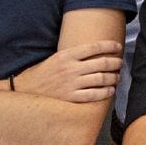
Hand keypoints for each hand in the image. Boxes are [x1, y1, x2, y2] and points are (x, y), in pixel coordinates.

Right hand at [10, 33, 125, 108]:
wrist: (25, 91)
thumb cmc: (41, 74)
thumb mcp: (55, 59)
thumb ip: (72, 56)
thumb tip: (92, 53)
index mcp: (66, 55)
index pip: (94, 47)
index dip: (109, 46)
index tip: (118, 47)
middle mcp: (71, 68)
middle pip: (101, 63)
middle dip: (115, 63)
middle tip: (120, 64)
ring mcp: (72, 84)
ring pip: (101, 79)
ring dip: (113, 78)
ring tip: (117, 78)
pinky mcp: (71, 98)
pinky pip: (94, 95)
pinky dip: (105, 92)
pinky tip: (110, 91)